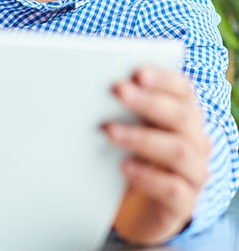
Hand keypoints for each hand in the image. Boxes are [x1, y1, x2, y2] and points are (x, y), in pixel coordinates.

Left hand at [106, 67, 210, 244]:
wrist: (132, 206)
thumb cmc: (123, 153)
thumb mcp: (120, 125)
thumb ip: (112, 104)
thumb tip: (83, 77)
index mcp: (183, 113)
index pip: (182, 89)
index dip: (163, 79)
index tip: (137, 73)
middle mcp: (195, 140)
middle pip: (180, 116)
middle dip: (148, 101)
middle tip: (118, 90)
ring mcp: (193, 171)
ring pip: (177, 150)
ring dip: (142, 137)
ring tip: (109, 131)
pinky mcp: (184, 202)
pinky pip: (172, 189)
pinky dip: (147, 176)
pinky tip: (123, 167)